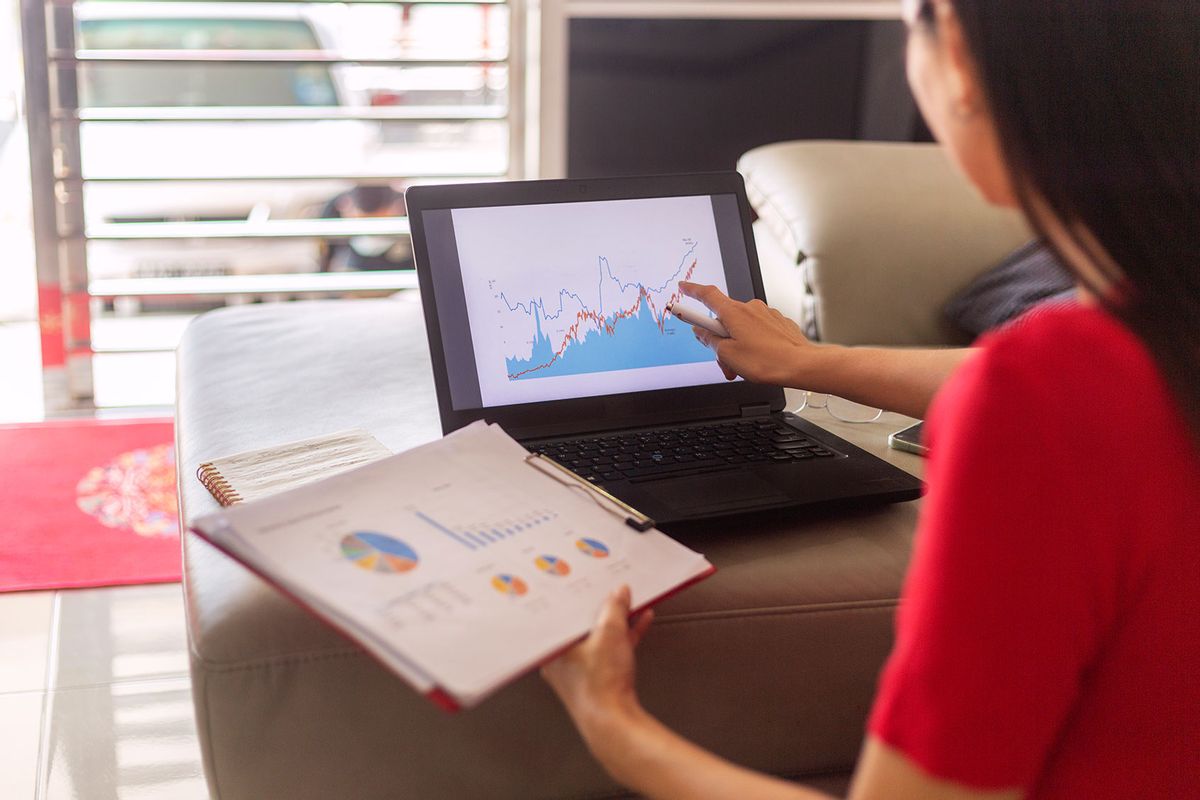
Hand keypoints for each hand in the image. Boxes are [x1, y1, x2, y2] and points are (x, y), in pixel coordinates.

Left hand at [542, 585, 653, 740]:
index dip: (576, 595)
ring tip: (629, 603)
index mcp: (552, 648)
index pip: (562, 613)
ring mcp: (579, 671)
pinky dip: (623, 637)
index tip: (588, 583)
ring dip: (615, 621)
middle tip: (609, 590)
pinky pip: (610, 650)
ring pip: (597, 637)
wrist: (614, 723)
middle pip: (581, 624)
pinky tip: (639, 623)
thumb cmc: (600, 686)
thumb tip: (619, 593)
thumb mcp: (610, 634)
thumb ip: (615, 609)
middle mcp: (561, 660)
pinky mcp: (598, 679)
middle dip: (600, 608)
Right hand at [679, 282, 820, 386]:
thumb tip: (702, 332)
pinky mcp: (778, 323)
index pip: (707, 295)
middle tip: (723, 361)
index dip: (692, 291)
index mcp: (734, 312)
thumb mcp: (727, 355)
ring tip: (743, 367)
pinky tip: (759, 359)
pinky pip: (757, 331)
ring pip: (741, 328)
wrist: (800, 365)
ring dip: (737, 345)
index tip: (683, 288)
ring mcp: (766, 314)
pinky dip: (752, 344)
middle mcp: (750, 308)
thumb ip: (710, 341)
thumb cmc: (766, 361)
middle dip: (720, 340)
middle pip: (724, 320)